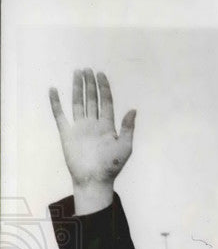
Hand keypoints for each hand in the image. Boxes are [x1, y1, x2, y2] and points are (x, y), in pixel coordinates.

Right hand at [49, 69, 135, 212]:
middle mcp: (93, 124)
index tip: (101, 75)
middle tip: (87, 69)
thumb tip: (133, 109)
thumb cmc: (111, 166)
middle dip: (90, 84)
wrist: (94, 179)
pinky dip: (56, 103)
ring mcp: (80, 127)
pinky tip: (54, 90)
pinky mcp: (67, 133)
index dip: (104, 88)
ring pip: (78, 103)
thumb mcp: (125, 146)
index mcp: (108, 126)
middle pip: (92, 99)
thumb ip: (128, 128)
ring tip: (77, 73)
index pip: (106, 102)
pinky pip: (60, 115)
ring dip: (77, 88)